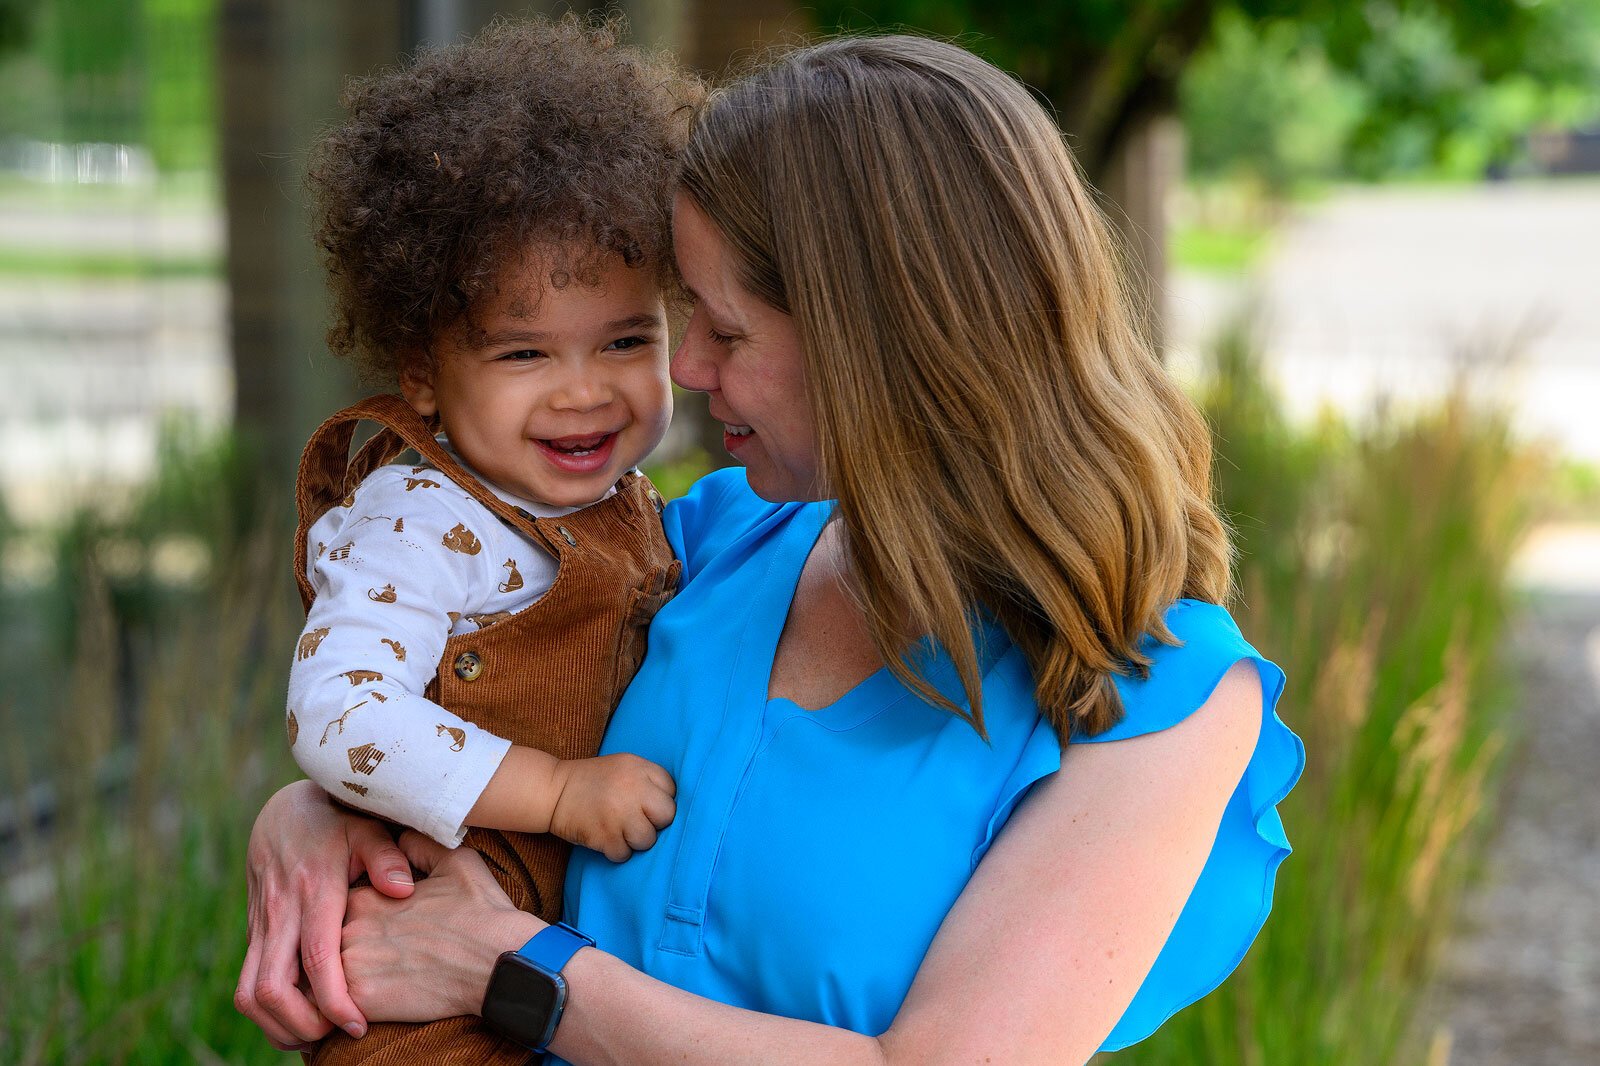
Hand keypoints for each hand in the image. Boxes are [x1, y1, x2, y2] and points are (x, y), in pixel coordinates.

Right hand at [234, 780, 416, 1049]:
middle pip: (270, 989)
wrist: (285, 811)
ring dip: (277, 1025)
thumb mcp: (367, 827)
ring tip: (317, 1036)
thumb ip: (386, 857)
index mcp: (312, 891)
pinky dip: (269, 1010)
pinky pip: (248, 983)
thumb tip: (403, 889)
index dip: (334, 1000)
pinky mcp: (254, 933)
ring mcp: (261, 925)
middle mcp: (279, 913)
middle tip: (338, 1035)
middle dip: (301, 1025)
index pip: (316, 959)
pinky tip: (301, 1018)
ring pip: (249, 994)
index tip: (359, 1025)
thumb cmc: (339, 820)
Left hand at [341, 831, 540, 1021]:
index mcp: (366, 896)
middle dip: (344, 953)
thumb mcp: (455, 860)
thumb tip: (401, 841)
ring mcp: (353, 966)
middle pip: (328, 944)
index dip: (358, 922)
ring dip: (340, 984)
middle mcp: (351, 928)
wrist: (501, 961)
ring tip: (371, 988)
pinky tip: (373, 1007)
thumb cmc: (482, 911)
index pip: (337, 908)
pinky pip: (336, 1009)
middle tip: (375, 964)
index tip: (380, 933)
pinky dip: (345, 1011)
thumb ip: (417, 846)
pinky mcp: (362, 1001)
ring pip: (326, 979)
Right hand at [549, 753, 675, 861]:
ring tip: (619, 830)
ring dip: (635, 841)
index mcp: (639, 768)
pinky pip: (624, 854)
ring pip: (647, 840)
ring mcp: (618, 813)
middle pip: (667, 816)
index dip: (660, 802)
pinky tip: (605, 838)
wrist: (552, 790)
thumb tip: (676, 806)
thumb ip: (649, 780)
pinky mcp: (604, 835)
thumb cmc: (593, 781)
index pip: (672, 792)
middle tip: (637, 821)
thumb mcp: (624, 766)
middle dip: (655, 823)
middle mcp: (632, 788)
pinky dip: (616, 851)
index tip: (645, 805)